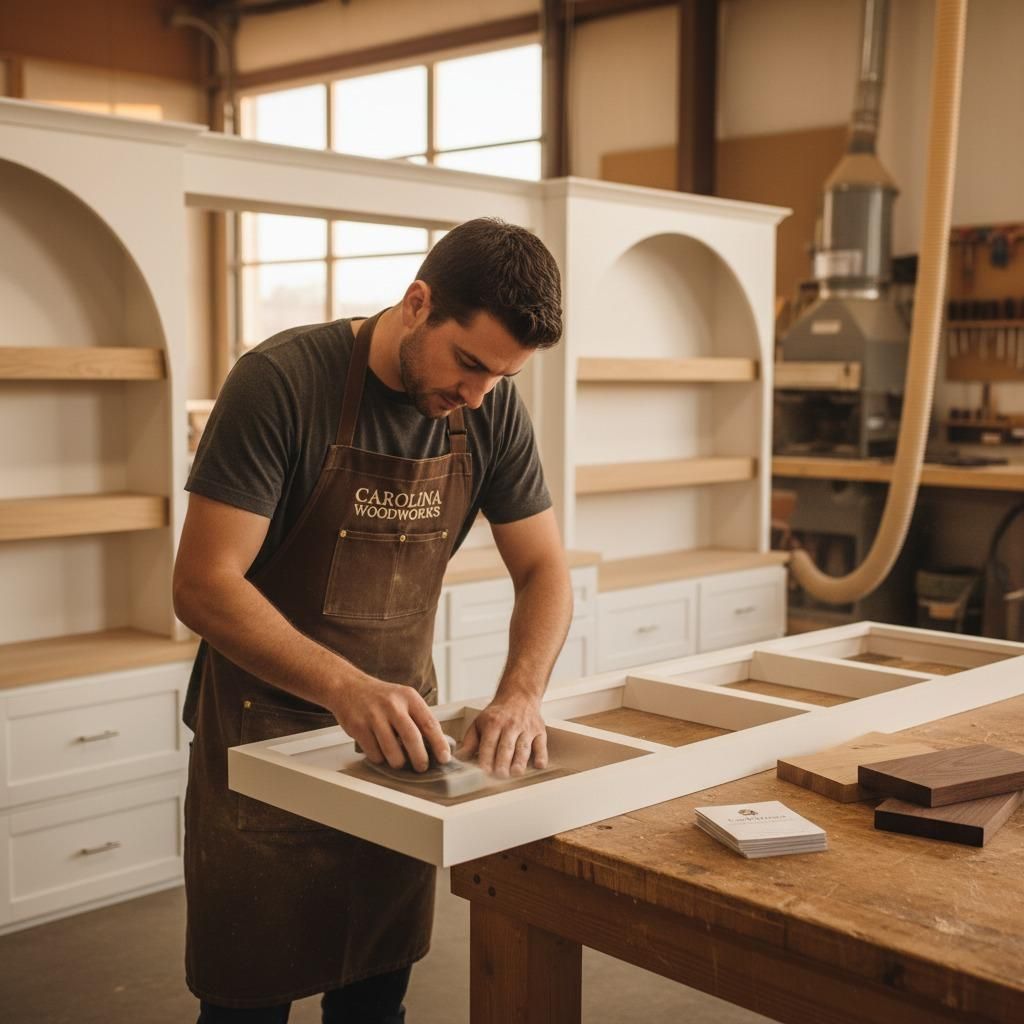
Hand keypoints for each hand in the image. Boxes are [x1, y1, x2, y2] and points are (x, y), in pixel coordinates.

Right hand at [329, 675, 449, 772]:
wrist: (347, 686)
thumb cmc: (380, 697)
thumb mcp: (403, 698)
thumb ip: (417, 717)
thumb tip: (435, 745)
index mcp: (408, 697)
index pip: (429, 723)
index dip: (439, 743)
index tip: (444, 758)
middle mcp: (392, 705)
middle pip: (412, 738)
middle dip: (420, 758)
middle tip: (422, 767)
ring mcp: (374, 716)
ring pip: (392, 751)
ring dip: (398, 762)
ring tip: (399, 762)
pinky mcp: (358, 727)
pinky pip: (374, 753)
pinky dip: (380, 759)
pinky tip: (381, 753)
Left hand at [457, 694, 547, 778]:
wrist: (519, 695)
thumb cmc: (497, 714)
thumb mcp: (479, 723)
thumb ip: (469, 742)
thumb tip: (459, 758)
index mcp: (493, 723)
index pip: (489, 744)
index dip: (486, 759)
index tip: (484, 771)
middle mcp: (510, 725)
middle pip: (506, 747)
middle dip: (503, 763)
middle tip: (499, 775)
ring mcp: (526, 728)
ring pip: (523, 748)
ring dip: (520, 761)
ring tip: (515, 772)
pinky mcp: (539, 731)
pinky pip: (541, 745)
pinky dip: (541, 756)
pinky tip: (538, 765)